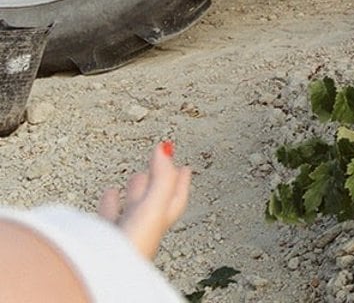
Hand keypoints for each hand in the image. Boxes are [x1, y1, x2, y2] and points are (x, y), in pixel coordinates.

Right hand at [98, 141, 191, 259]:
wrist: (101, 273)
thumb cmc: (130, 248)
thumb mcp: (153, 206)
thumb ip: (161, 178)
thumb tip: (166, 148)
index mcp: (160, 221)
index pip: (176, 197)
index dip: (181, 180)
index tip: (185, 166)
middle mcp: (144, 228)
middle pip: (155, 200)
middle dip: (158, 182)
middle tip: (159, 165)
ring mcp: (123, 233)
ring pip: (132, 208)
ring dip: (134, 192)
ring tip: (134, 178)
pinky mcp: (102, 238)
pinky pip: (108, 216)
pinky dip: (110, 204)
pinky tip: (108, 196)